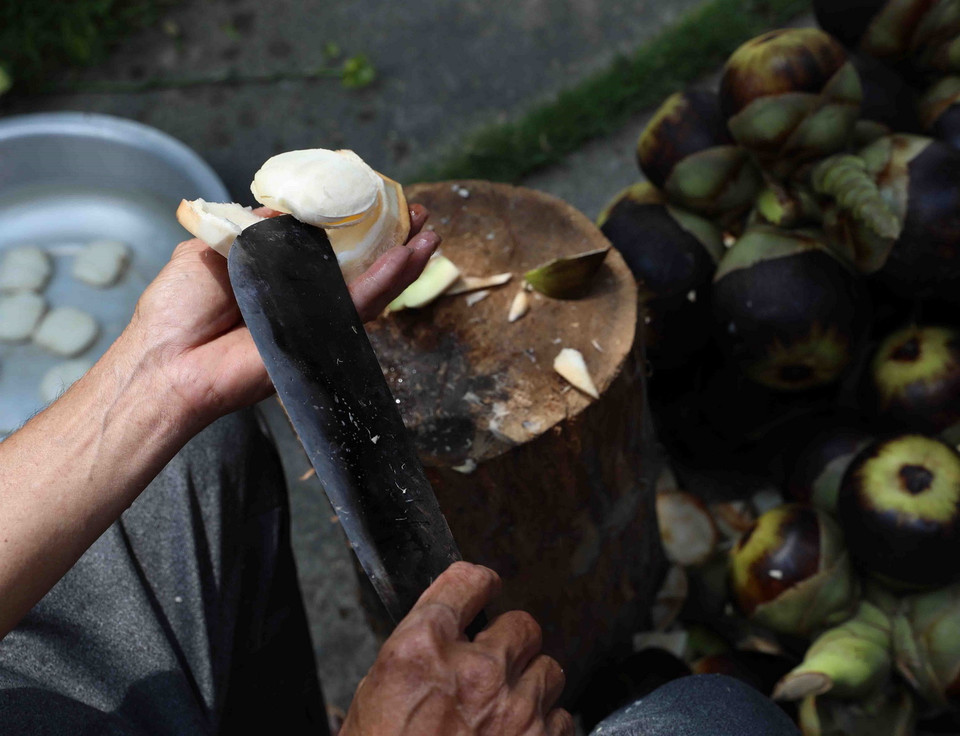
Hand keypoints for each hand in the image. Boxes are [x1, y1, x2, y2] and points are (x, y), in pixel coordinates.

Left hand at [124, 205, 438, 427]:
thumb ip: (255, 229)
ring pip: (370, 287)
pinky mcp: (319, 339)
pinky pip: (358, 307)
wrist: (166, 359)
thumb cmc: (178, 310)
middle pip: (360, 265)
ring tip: (431, 235)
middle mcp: (301, 297)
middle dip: (394, 240)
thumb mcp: (212, 247)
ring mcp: (314, 319)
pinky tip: (408, 258)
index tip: (377, 198)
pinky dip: (386, 282)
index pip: (327, 244)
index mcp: (277, 273)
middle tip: (420, 215)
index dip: (356, 221)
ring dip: (404, 261)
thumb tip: (287, 206)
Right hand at [341, 562, 573, 735]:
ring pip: (549, 668)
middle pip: (521, 624)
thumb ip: (420, 656)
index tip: (484, 587)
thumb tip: (449, 636)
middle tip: (493, 663)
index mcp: (421, 650)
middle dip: (509, 642)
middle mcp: (472, 671)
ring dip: (530, 683)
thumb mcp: (376, 697)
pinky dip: (544, 727)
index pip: (466, 581)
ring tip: (506, 707)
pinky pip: (561, 717)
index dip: (478, 583)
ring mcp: (512, 711)